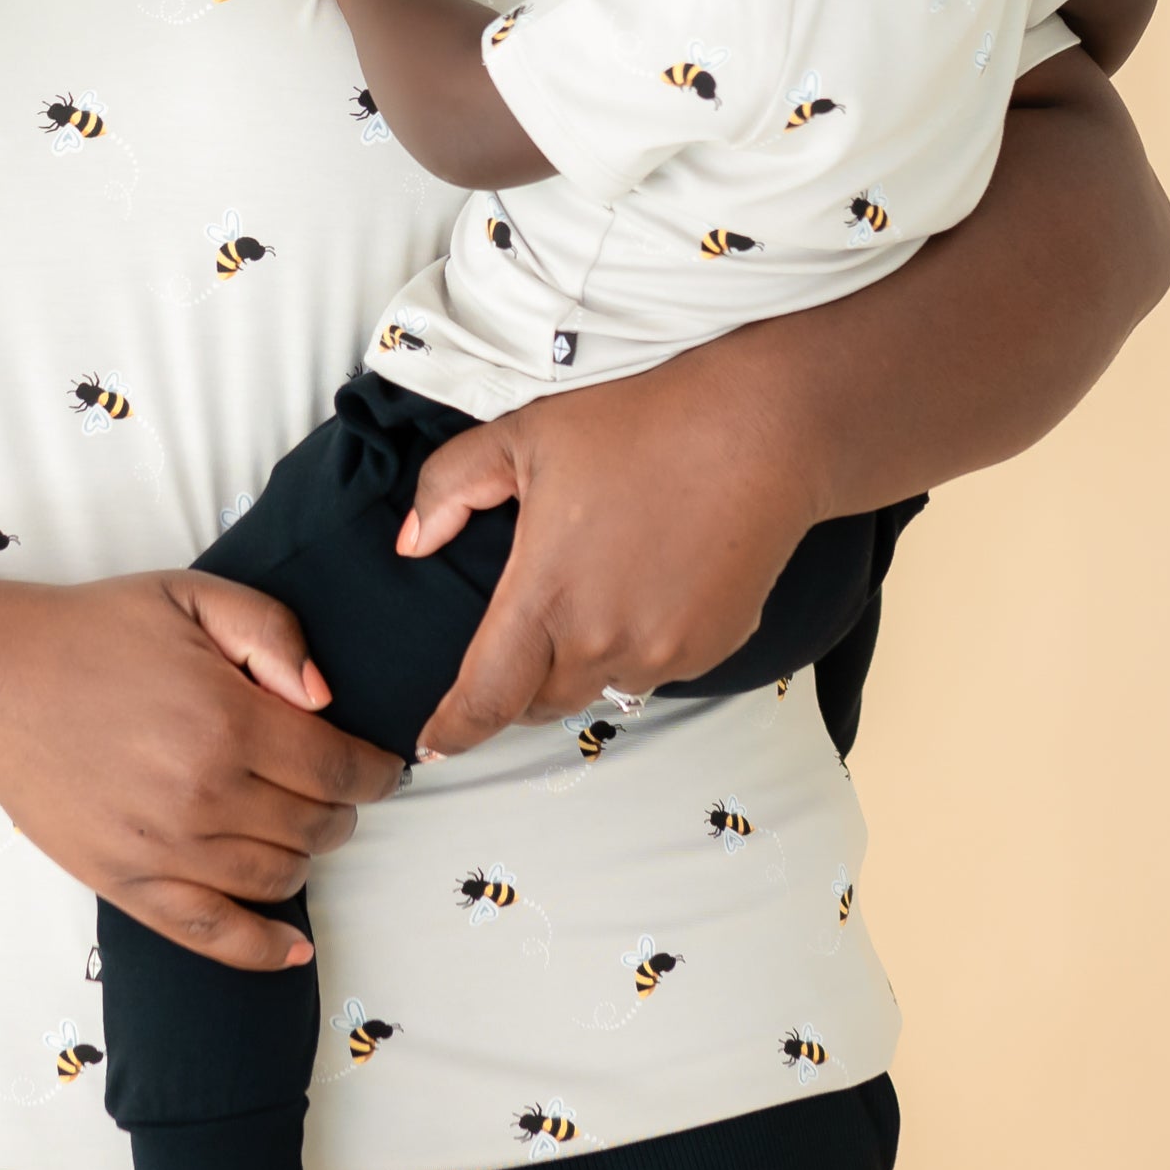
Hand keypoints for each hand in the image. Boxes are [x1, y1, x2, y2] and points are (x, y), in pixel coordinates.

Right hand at [0, 569, 405, 970]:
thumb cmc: (91, 634)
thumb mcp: (190, 596)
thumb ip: (272, 633)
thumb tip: (324, 700)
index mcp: (225, 719)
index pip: (338, 769)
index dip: (376, 772)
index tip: (382, 767)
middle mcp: (202, 793)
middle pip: (316, 826)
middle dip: (341, 807)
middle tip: (330, 786)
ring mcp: (164, 848)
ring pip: (277, 878)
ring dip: (306, 856)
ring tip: (297, 826)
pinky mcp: (127, 883)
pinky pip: (212, 934)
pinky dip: (263, 947)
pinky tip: (296, 945)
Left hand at [395, 349, 828, 759]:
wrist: (756, 431)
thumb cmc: (638, 424)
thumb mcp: (522, 436)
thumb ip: (450, 488)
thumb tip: (412, 542)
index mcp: (543, 596)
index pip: (484, 698)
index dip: (453, 730)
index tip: (433, 745)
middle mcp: (600, 640)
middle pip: (540, 703)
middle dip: (518, 689)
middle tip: (516, 649)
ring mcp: (661, 651)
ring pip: (600, 690)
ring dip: (581, 667)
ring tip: (591, 600)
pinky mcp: (711, 649)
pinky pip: (656, 671)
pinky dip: (637, 649)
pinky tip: (646, 589)